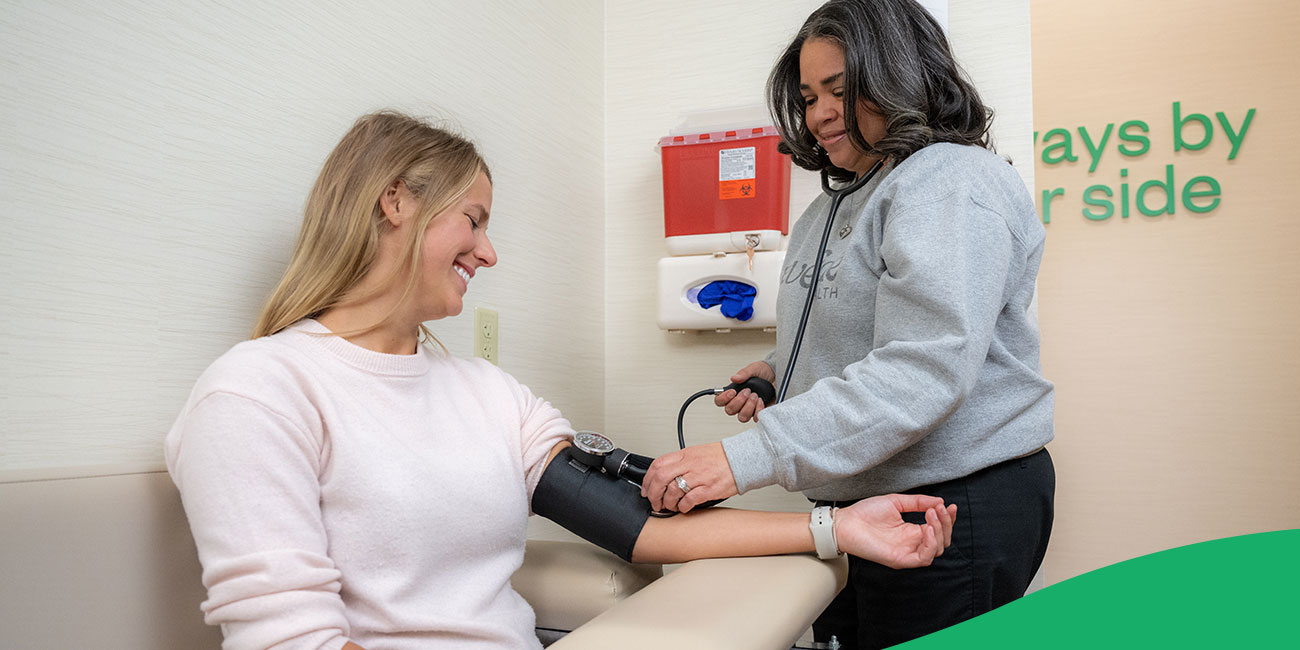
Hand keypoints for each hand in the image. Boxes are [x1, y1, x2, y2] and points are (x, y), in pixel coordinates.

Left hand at [641, 442, 738, 512]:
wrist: (743, 459)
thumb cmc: (722, 458)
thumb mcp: (696, 453)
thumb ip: (680, 463)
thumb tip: (665, 475)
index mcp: (685, 455)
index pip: (657, 464)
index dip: (647, 479)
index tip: (646, 488)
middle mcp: (690, 464)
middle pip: (661, 478)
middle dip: (653, 494)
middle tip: (654, 502)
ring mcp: (699, 477)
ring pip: (672, 491)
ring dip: (667, 502)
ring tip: (670, 506)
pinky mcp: (709, 489)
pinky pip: (689, 500)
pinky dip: (683, 507)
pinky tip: (684, 508)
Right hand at [714, 361, 775, 422]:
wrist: (777, 375)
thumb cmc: (763, 373)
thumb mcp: (753, 369)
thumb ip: (743, 373)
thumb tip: (734, 378)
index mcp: (733, 393)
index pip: (720, 401)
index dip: (723, 399)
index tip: (732, 392)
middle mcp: (739, 403)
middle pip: (730, 411)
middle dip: (738, 401)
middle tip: (747, 391)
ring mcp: (749, 409)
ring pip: (742, 417)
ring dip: (748, 406)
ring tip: (755, 395)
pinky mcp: (759, 413)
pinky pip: (755, 418)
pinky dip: (758, 410)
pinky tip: (761, 401)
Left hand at [834, 494, 956, 568]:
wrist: (846, 522)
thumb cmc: (866, 513)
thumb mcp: (896, 502)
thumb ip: (918, 502)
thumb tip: (939, 500)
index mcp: (912, 532)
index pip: (938, 529)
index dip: (947, 519)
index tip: (950, 506)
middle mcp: (912, 544)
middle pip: (942, 541)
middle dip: (945, 524)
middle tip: (939, 509)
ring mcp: (907, 553)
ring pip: (936, 550)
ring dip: (939, 532)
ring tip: (931, 515)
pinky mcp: (900, 560)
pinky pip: (923, 558)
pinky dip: (930, 544)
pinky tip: (927, 529)